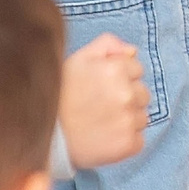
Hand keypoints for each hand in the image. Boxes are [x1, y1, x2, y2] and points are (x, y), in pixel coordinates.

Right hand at [59, 33, 148, 168]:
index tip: (101, 88)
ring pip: (142, 117)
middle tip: (100, 107)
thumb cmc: (59, 96)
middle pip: (143, 93)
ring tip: (100, 123)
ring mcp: (128, 120)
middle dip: (126, 98)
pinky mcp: (128, 144)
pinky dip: (126, 140)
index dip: (119, 78)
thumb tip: (132, 51)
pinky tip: (104, 138)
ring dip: (127, 120)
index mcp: (116, 69)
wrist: (46, 136)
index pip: (137, 70)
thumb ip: (106, 45)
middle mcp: (126, 93)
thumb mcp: (77, 60)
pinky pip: (139, 140)